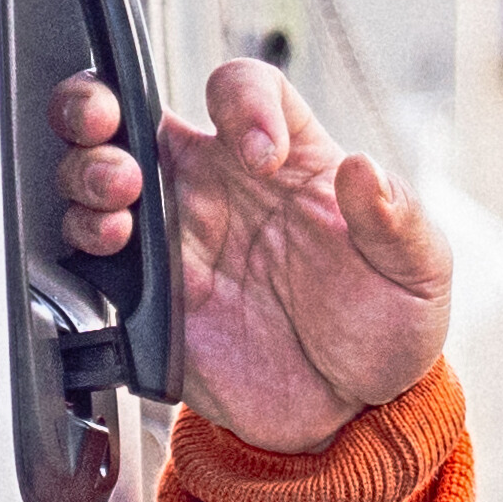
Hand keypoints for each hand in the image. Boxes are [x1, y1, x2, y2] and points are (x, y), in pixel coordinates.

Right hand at [45, 54, 450, 456]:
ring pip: (94, 174)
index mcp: (282, 157)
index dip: (241, 102)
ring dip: (86, 171)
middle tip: (108, 126)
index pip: (241, 87)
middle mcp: (213, 185)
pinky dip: (84, 240)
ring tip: (118, 194)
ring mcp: (173, 239)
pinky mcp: (146, 297)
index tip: (262, 154)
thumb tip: (366, 170)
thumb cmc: (384, 325)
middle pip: (129, 109)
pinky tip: (111, 247)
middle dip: (98, 102)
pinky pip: (92, 259)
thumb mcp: (417, 272)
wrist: (354, 414)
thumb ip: (397, 220)